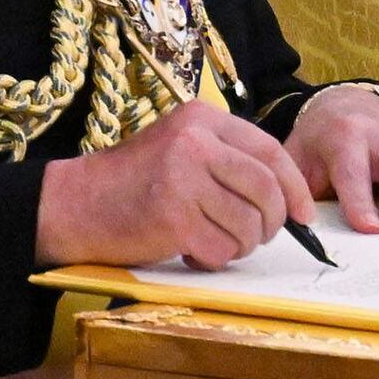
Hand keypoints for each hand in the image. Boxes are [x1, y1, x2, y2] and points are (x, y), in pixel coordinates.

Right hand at [35, 99, 313, 268]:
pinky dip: (213, 260)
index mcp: (201, 118)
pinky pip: (221, 250)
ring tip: (214, 242)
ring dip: (240, 246)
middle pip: (266, 190)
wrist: (74, 204)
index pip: (271, 152)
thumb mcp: (180, 147)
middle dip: (271, 224)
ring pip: (248, 225)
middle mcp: (195, 142)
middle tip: (257, 238)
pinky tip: (191, 252)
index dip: (294, 188)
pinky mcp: (172, 217)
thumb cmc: (133, 182)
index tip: (304, 214)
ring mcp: (183, 178)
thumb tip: (287, 198)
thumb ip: (227, 159)